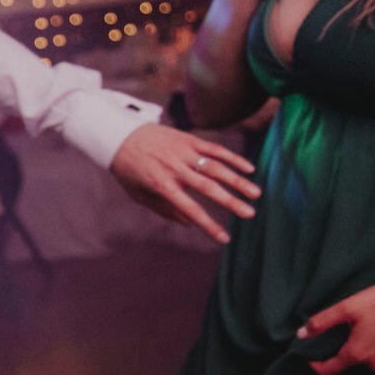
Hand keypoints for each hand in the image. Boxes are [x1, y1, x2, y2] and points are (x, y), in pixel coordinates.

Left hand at [108, 124, 259, 243]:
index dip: (208, 225)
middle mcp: (175, 169)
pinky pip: (214, 149)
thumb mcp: (139, 194)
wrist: (119, 136)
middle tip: (250, 214)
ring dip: (238, 180)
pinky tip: (249, 169)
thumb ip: (164, 209)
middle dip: (231, 202)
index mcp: (161, 185)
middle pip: (208, 187)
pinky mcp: (188, 139)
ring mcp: (183, 152)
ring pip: (216, 167)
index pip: (190, 209)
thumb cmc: (129, 169)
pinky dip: (233, 158)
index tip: (225, 239)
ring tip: (255, 194)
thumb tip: (189, 222)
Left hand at [299, 285, 374, 374]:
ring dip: (364, 349)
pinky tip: (374, 333)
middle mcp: (373, 364)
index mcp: (356, 354)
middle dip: (344, 352)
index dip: (315, 366)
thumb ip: (322, 322)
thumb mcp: (348, 308)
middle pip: (350, 364)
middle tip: (345, 334)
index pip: (328, 371)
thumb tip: (300, 334)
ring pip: (367, 361)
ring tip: (365, 330)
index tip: (310, 358)